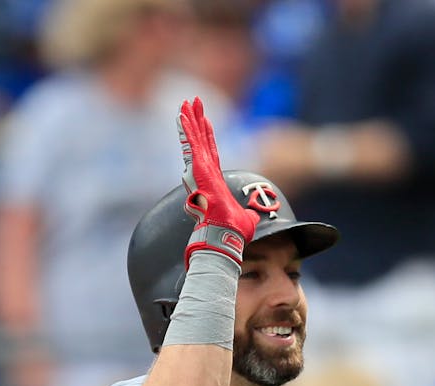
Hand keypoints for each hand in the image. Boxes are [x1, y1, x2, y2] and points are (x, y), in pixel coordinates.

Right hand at [177, 97, 258, 266]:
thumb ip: (248, 215)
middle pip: (200, 141)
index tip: (206, 122)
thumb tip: (252, 217)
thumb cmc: (232, 230)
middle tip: (193, 103)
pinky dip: (186, 131)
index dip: (207, 137)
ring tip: (185, 103)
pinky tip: (182, 115)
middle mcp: (204, 173)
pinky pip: (190, 145)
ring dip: (189, 121)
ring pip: (193, 140)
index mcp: (214, 181)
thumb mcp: (246, 219)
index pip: (211, 153)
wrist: (225, 233)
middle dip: (197, 121)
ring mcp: (199, 170)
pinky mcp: (197, 169)